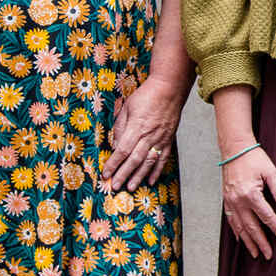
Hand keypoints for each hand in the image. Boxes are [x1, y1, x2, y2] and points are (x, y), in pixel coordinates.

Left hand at [104, 75, 186, 191]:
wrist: (169, 89)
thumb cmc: (146, 96)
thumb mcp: (127, 108)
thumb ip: (120, 128)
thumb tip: (115, 146)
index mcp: (136, 127)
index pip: (122, 150)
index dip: (113, 163)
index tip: (105, 173)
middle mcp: (149, 135)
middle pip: (134, 159)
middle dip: (123, 174)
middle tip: (115, 186)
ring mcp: (160, 139)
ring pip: (148, 162)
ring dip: (139, 176)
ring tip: (131, 187)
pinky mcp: (168, 139)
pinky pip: (163, 158)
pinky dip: (157, 171)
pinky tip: (151, 180)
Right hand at [221, 145, 275, 259]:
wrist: (234, 149)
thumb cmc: (253, 158)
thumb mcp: (270, 171)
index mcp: (251, 194)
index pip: (267, 217)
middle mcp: (239, 201)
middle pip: (252, 227)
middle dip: (261, 243)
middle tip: (269, 255)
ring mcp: (230, 202)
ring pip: (240, 227)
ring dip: (248, 242)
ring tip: (255, 254)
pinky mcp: (226, 200)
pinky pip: (231, 220)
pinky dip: (236, 231)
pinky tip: (241, 240)